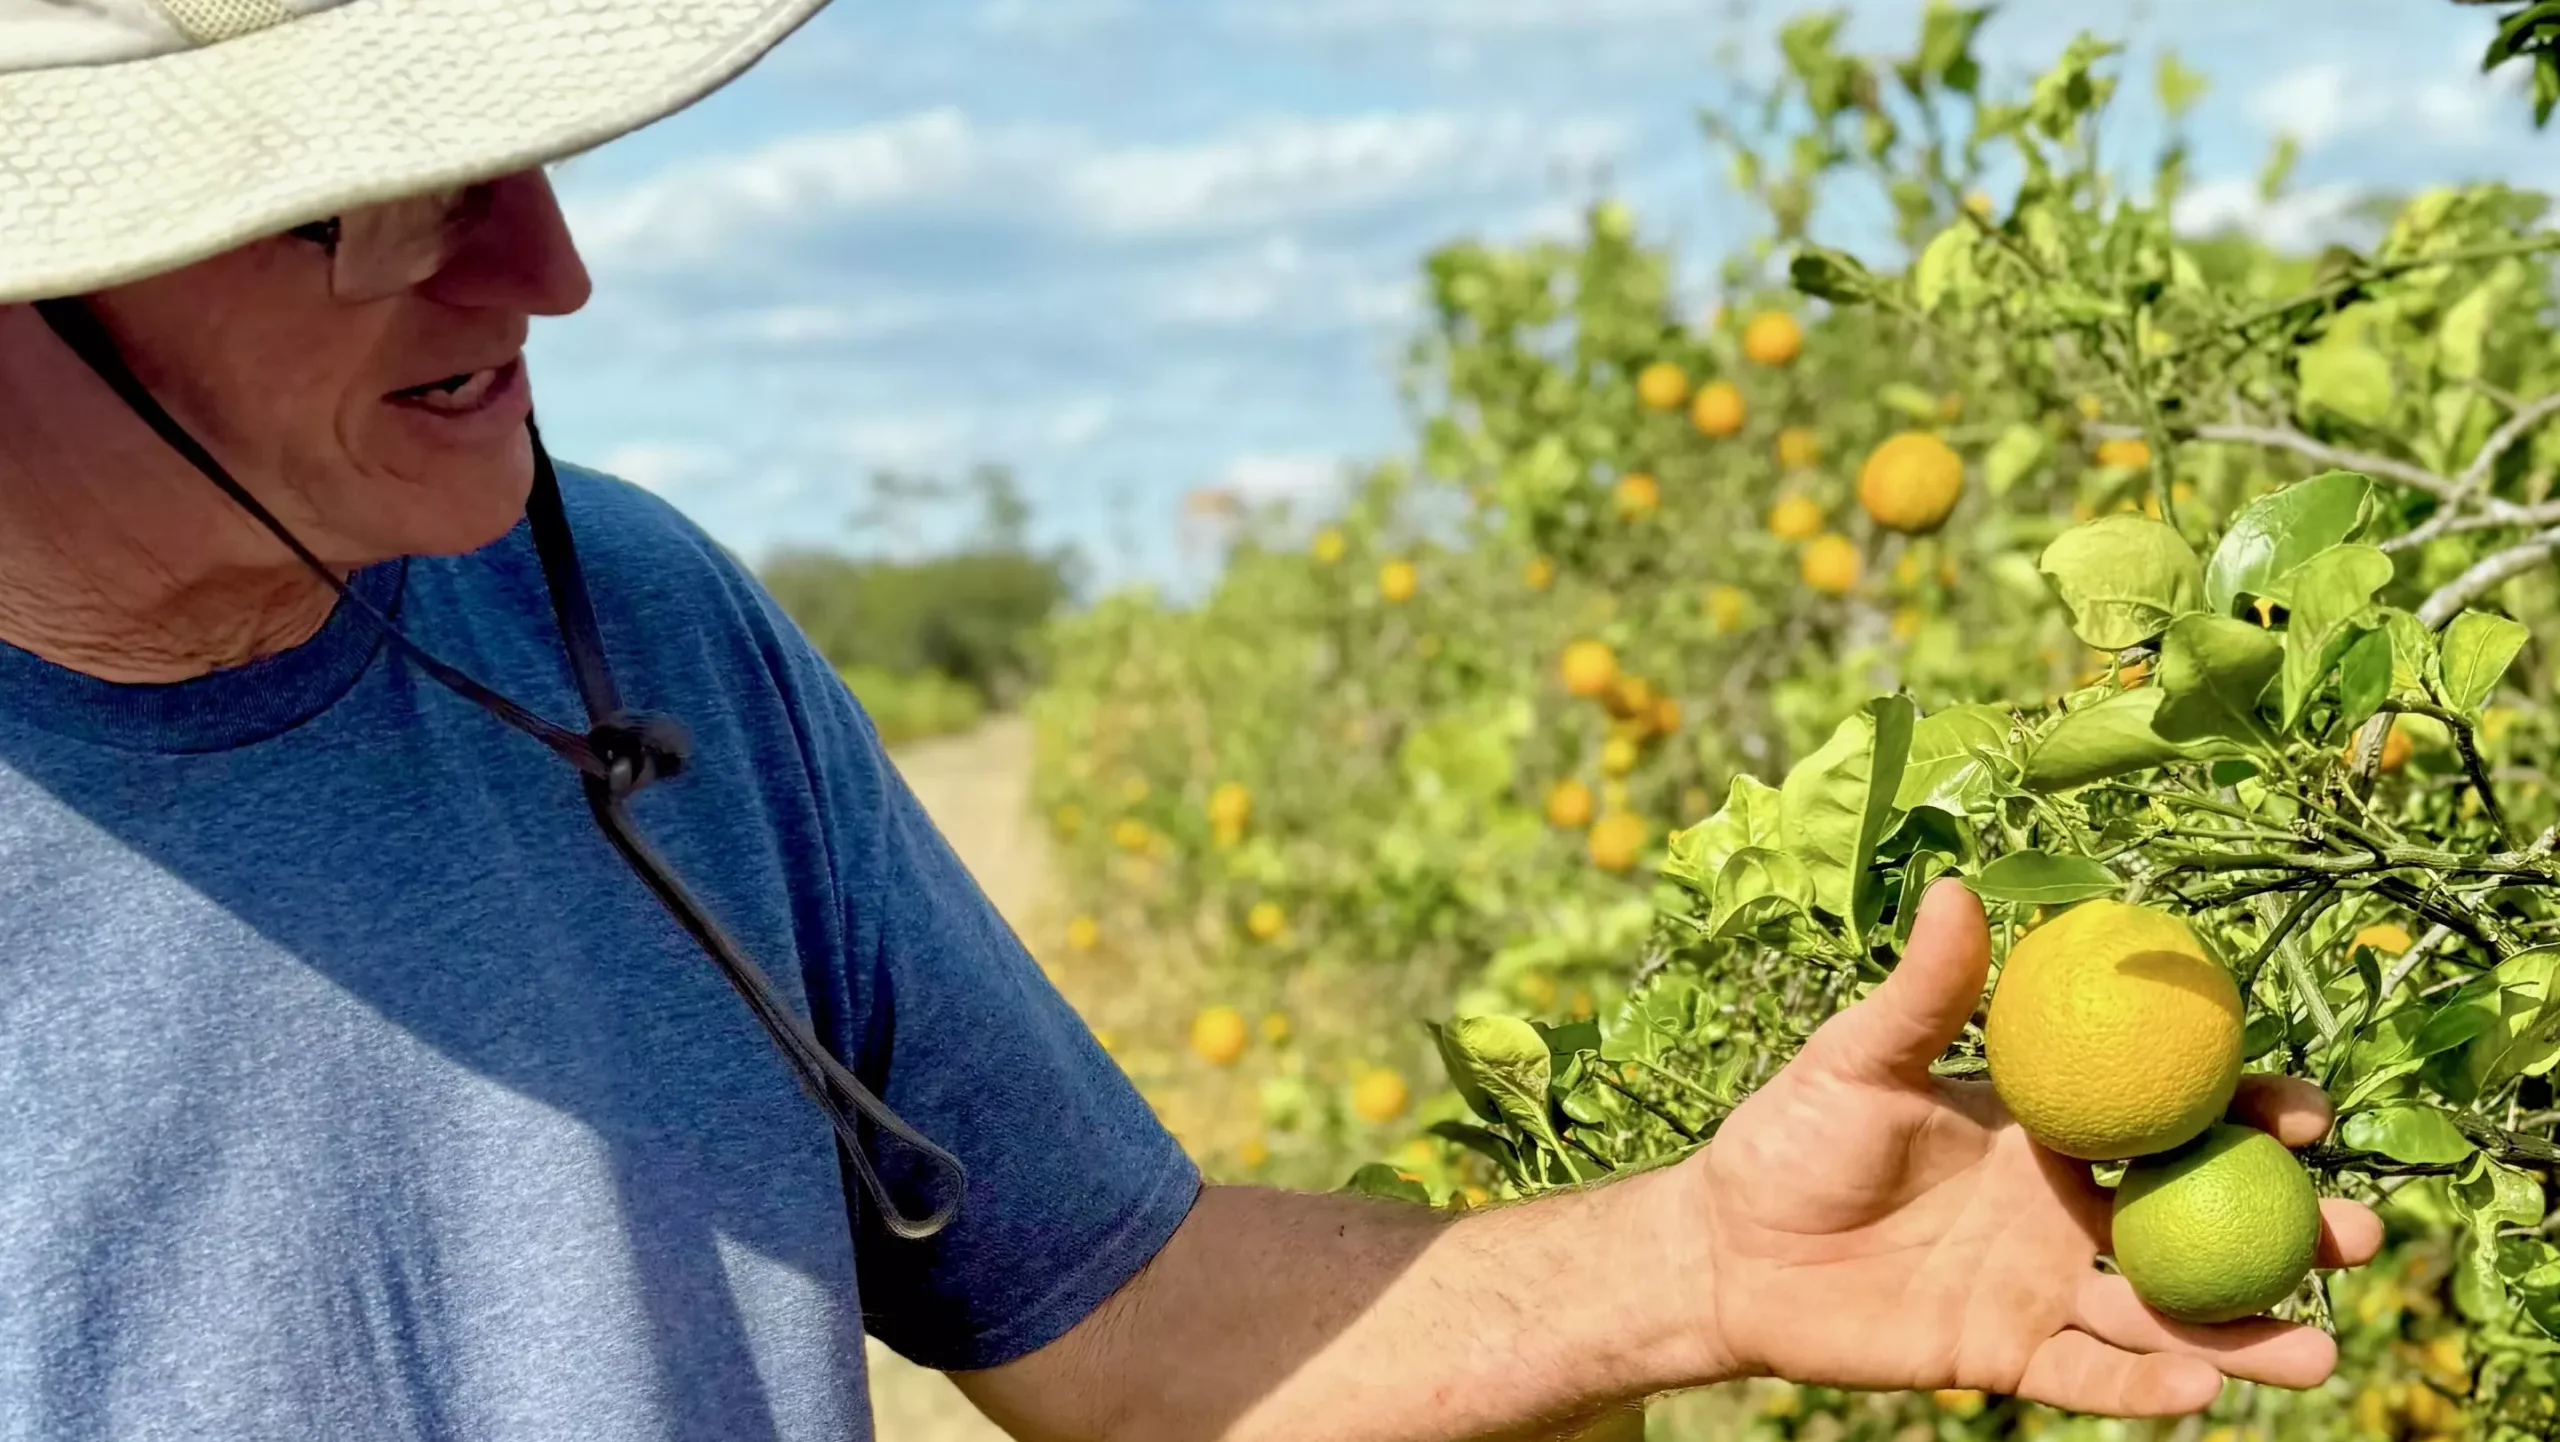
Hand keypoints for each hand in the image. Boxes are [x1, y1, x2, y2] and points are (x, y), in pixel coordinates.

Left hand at [1681, 879, 2384, 1416]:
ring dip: (2246, 1332)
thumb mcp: (1856, 1059)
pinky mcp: (2005, 1356)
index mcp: (2047, 1131)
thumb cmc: (1789, 1137)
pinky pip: (2091, 1376)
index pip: (2170, 1120)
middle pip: (2197, 1221)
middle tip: (2354, 1232)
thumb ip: (1922, 993)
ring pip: (2166, 1313)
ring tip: (2318, 1348)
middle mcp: (2064, 1211)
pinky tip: (2203, 1385)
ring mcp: (2041, 1286)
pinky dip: (2147, 1386)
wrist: (1727, 1245)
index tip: (2309, 1112)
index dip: (2246, 1116)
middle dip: (2284, 1229)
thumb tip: (1961, 890)